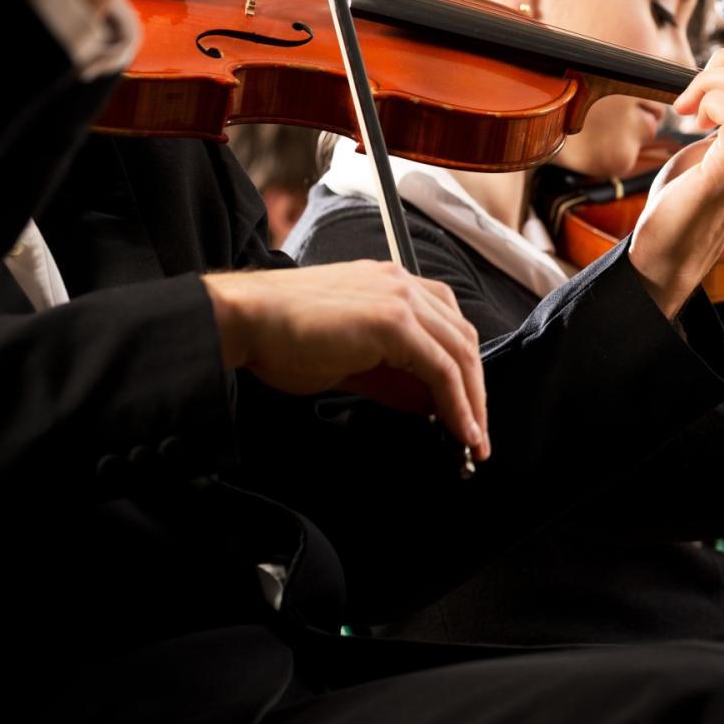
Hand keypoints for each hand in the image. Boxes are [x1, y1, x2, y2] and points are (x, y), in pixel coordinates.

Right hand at [206, 261, 489, 461]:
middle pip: (462, 338)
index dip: (464, 371)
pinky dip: (457, 402)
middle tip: (476, 434)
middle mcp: (403, 284)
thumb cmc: (284, 338)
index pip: (447, 326)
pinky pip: (440, 367)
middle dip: (475, 390)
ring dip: (472, 400)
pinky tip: (459, 429)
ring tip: (472, 440)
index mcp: (393, 285)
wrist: (247, 320)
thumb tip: (428, 404)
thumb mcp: (351, 362)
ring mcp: (400, 298)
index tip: (468, 411)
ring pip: (459, 352)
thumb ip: (393, 379)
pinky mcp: (393, 321)